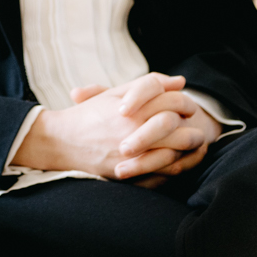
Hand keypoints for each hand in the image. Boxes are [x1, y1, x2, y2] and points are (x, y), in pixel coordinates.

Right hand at [15, 72, 216, 180]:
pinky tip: (179, 163)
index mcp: (132, 108)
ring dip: (188, 150)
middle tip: (196, 128)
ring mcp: (131, 155)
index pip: (172, 102)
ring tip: (194, 146)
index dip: (186, 103)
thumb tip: (179, 82)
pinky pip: (162, 175)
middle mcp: (133, 131)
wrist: (60, 142)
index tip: (188, 108)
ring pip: (174, 153)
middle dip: (192, 127)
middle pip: (177, 128)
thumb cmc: (87, 115)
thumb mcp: (114, 94)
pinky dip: (176, 169)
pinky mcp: (128, 174)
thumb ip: (147, 86)